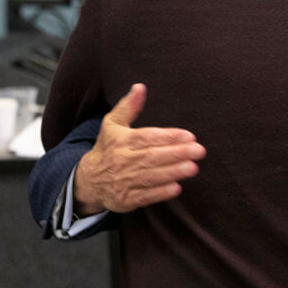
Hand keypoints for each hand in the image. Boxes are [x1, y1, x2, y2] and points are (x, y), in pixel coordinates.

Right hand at [73, 83, 205, 215]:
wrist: (88, 180)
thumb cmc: (108, 148)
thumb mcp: (113, 124)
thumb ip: (128, 106)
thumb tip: (140, 86)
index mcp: (120, 141)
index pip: (146, 137)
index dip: (168, 136)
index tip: (189, 136)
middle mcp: (120, 160)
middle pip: (151, 157)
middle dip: (176, 154)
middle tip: (199, 151)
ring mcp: (122, 182)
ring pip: (150, 176)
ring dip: (172, 172)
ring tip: (192, 167)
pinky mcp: (125, 200)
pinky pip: (144, 197)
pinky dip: (160, 193)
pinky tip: (176, 188)